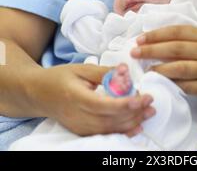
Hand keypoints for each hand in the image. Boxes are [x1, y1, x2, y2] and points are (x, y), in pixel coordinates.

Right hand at [29, 63, 154, 136]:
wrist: (38, 94)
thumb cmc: (60, 77)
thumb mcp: (81, 68)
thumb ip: (104, 71)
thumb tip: (125, 70)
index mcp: (76, 97)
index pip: (104, 105)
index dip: (126, 103)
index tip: (143, 96)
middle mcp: (78, 116)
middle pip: (110, 120)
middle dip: (134, 113)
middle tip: (151, 102)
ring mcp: (79, 127)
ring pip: (110, 129)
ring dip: (132, 122)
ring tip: (148, 112)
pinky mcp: (82, 132)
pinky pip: (105, 134)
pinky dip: (122, 131)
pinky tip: (136, 126)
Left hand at [131, 25, 196, 107]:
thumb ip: (191, 41)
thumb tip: (160, 41)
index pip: (177, 31)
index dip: (156, 34)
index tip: (140, 38)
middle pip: (175, 48)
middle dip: (151, 49)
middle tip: (135, 51)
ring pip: (179, 68)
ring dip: (159, 68)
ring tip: (146, 68)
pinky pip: (187, 86)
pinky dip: (173, 83)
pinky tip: (162, 82)